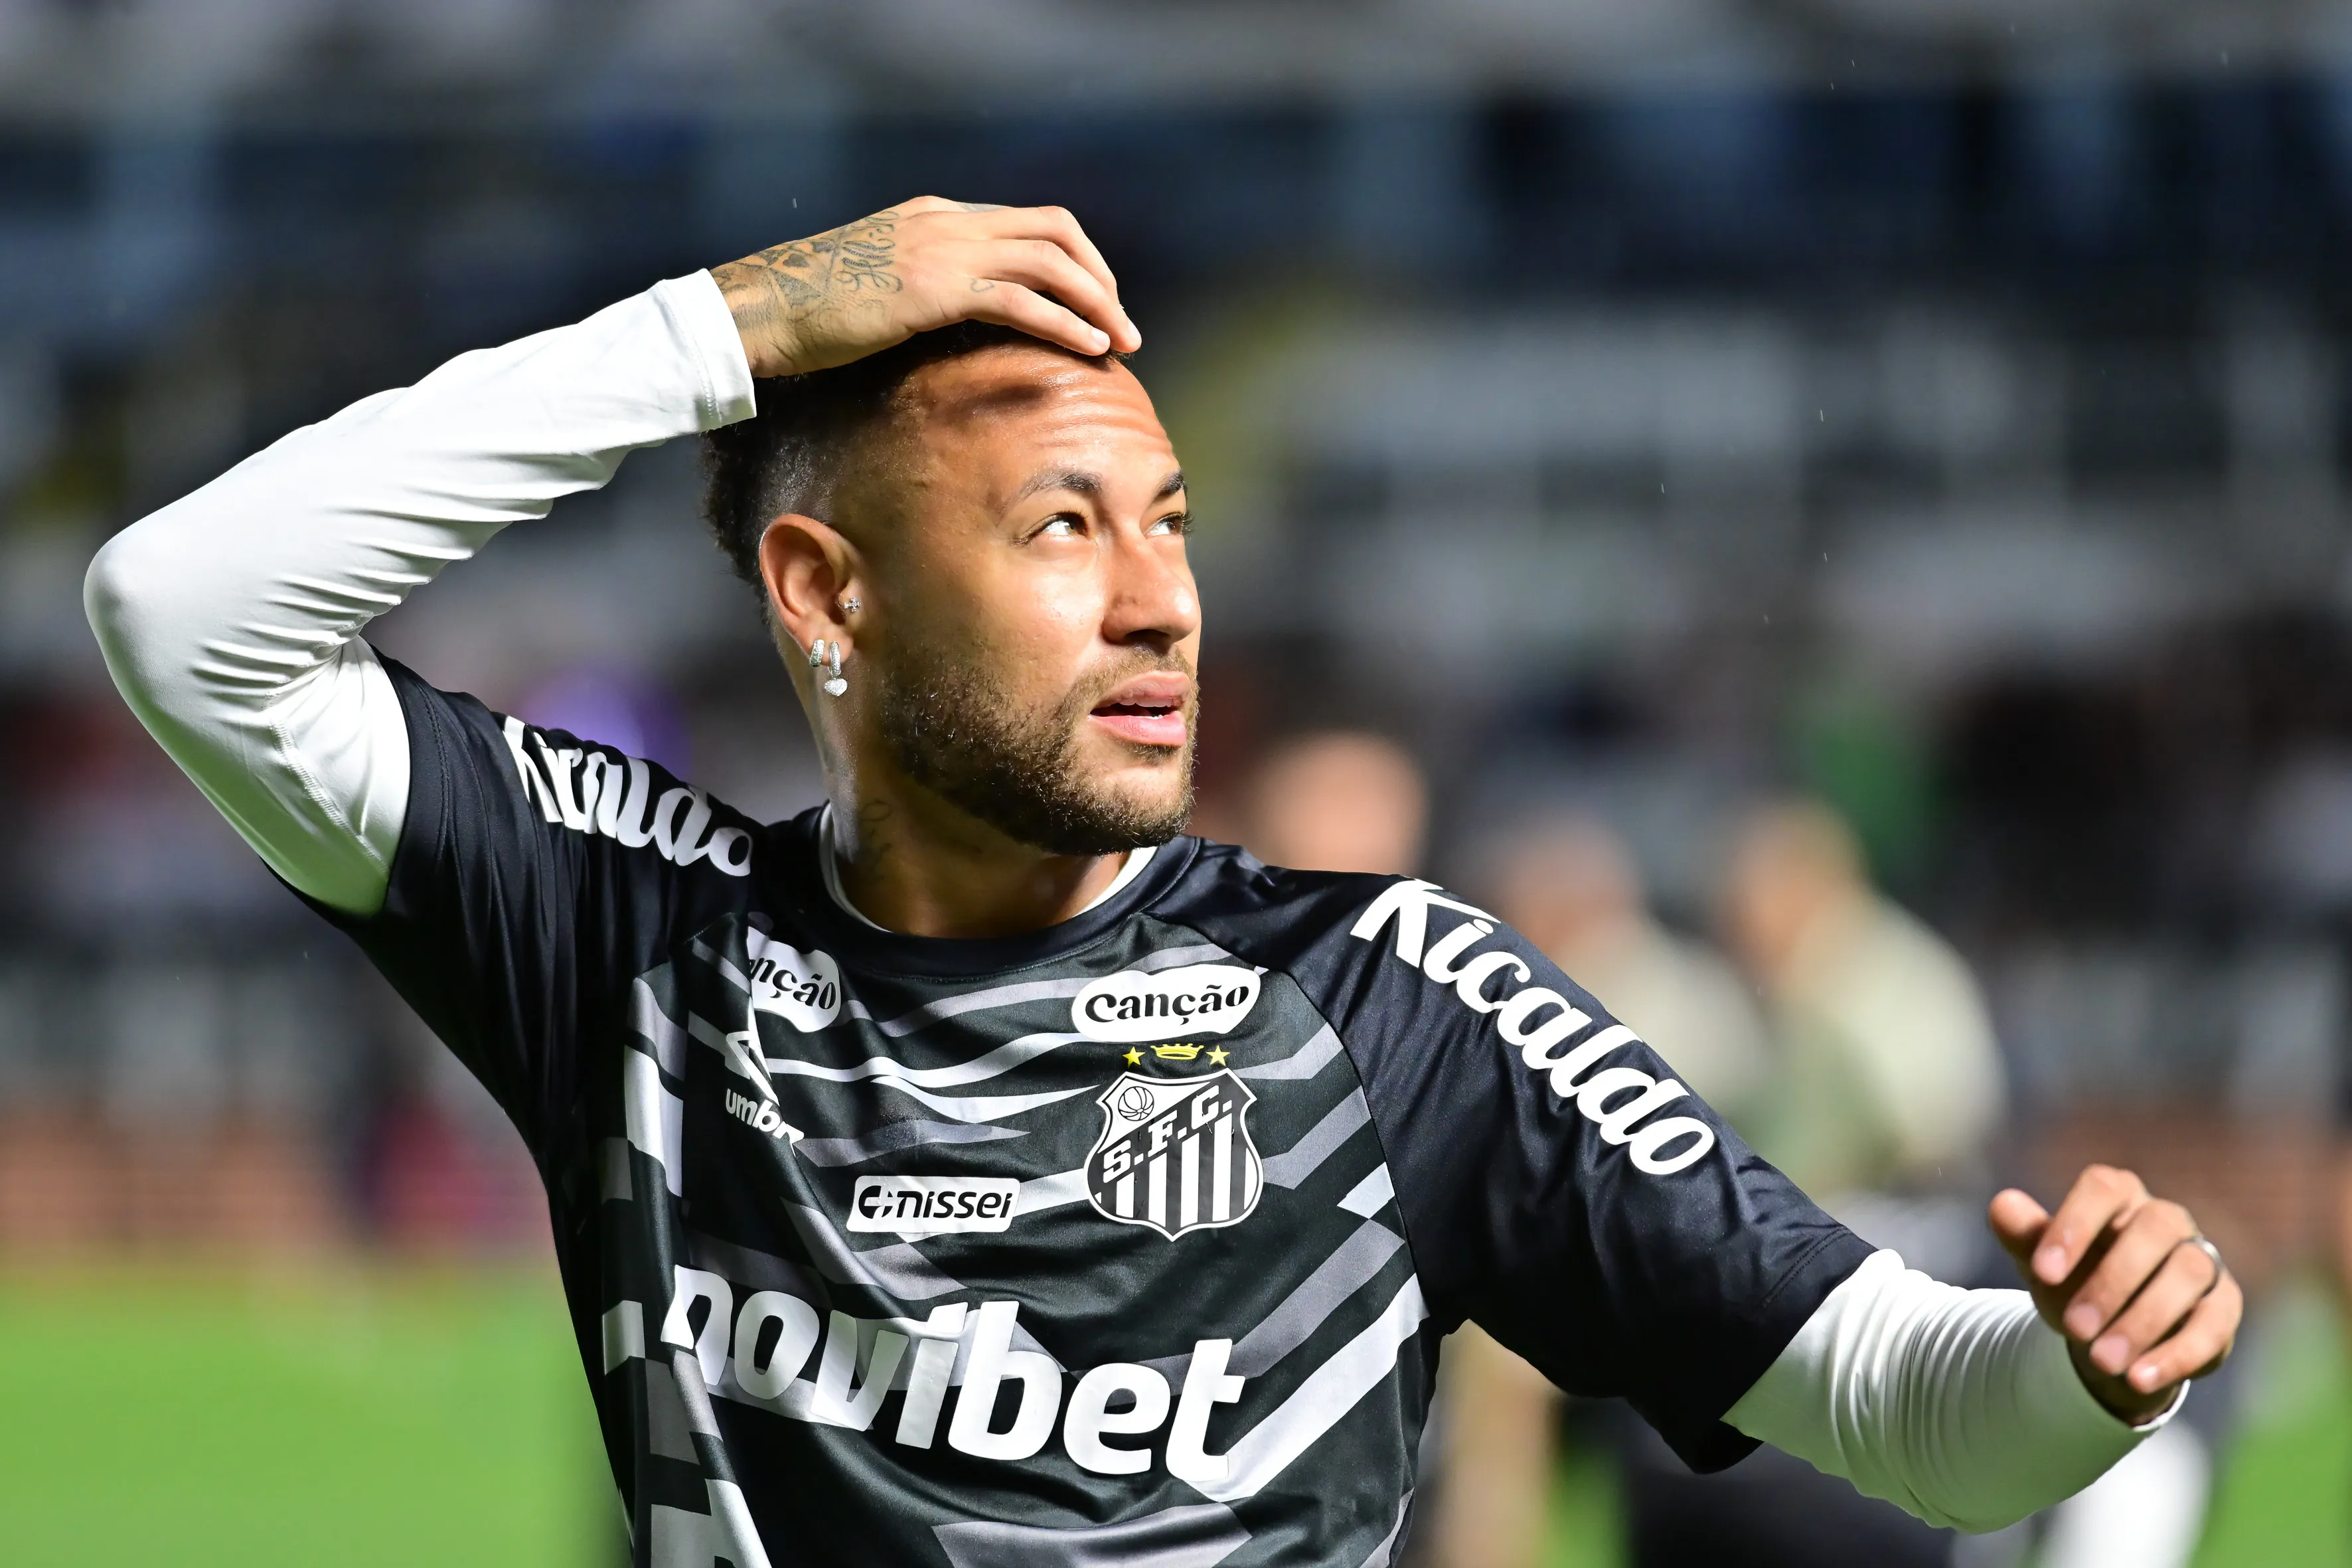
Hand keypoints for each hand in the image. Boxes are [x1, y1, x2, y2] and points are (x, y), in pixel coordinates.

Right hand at [710, 197, 1140, 378]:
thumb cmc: (811, 312)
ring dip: (1097, 301)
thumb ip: (927, 288)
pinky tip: (1088, 348)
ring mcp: (941, 249)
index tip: (1095, 302)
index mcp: (936, 216)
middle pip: (1056, 230)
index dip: (1076, 260)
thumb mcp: (880, 287)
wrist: (762, 312)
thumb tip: (965, 324)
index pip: (1030, 221)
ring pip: (1050, 260)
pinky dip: (1065, 322)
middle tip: (1123, 326)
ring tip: (1120, 343)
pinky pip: (1021, 299)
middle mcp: (947, 221)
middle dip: (1100, 277)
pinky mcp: (934, 288)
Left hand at [1988, 1165, 2240, 1424]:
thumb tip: (2002, 1206)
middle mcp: (2166, 1218)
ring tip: (2100, 1360)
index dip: (2073, 1225)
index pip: (2102, 1188)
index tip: (2041, 1272)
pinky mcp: (2223, 1306)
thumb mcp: (2042, 1261)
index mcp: (2118, 1196)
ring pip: (2188, 1275)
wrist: (2108, 1328)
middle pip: (2153, 1231)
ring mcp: (2203, 1260)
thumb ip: (2024, 1236)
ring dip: (2144, 1321)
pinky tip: (2137, 1379)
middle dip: (2112, 1282)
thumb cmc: (2073, 1279)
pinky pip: (2213, 1325)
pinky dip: (2176, 1354)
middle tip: (2074, 1328)